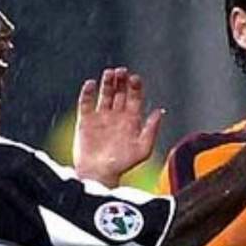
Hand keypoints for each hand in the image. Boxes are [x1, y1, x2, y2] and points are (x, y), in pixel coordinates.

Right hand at [73, 67, 162, 187]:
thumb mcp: (143, 148)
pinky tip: (91, 84)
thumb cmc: (122, 164)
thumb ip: (151, 129)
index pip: (135, 97)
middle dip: (121, 81)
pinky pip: (86, 103)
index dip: (135, 87)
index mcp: (131, 120)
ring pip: (104, 94)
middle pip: (120, 92)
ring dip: (107, 83)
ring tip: (109, 73)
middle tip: (121, 71)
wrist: (99, 174)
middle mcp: (117, 116)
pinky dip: (87, 93)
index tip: (135, 79)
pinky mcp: (85, 120)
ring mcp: (101, 117)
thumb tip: (160, 111)